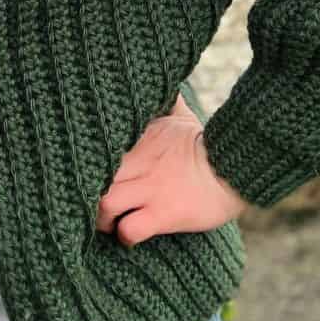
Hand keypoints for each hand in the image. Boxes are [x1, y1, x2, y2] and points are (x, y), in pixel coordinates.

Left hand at [96, 111, 251, 246]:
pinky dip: (125, 236)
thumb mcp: (181, 118)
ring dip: (101, 219)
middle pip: (91, 176)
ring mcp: (150, 189)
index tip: (87, 174)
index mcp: (139, 140)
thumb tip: (166, 84)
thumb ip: (166, 103)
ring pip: (104, 204)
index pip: (96, 148)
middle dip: (85, 194)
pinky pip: (131, 229)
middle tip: (93, 204)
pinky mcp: (164, 214)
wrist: (235, 167)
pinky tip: (130, 236)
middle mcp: (139, 163)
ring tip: (109, 223)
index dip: (85, 163)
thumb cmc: (206, 144)